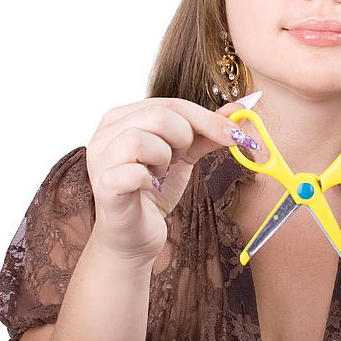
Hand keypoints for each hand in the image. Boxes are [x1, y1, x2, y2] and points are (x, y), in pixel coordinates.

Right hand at [85, 98, 255, 265]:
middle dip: (184, 137)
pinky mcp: (104, 187)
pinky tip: (149, 187)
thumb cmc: (154, 192)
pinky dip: (149, 179)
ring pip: (139, 139)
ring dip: (163, 158)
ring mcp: (101, 159)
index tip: (236, 134)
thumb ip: (206, 131)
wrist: (135, 236)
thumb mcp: (185, 156)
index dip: (207, 118)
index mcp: (123, 117)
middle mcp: (106, 133)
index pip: (170, 103)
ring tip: (159, 173)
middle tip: (181, 159)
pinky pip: (132, 172)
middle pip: (157, 114)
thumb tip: (240, 109)